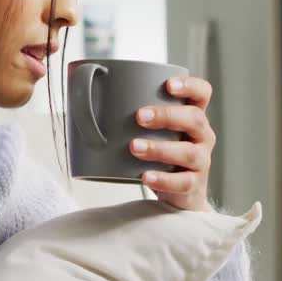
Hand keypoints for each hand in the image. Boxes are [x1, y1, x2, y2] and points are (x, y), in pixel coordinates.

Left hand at [131, 76, 215, 211]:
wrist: (175, 196)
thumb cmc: (158, 156)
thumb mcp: (152, 132)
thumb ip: (130, 114)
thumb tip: (80, 91)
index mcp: (192, 117)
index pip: (201, 94)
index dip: (189, 86)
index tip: (167, 84)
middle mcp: (202, 137)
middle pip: (195, 119)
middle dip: (167, 116)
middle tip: (139, 116)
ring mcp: (201, 162)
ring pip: (188, 152)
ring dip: (159, 148)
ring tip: (134, 147)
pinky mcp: (193, 186)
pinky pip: (182, 182)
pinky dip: (162, 179)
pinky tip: (145, 176)